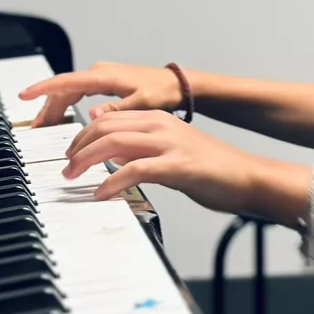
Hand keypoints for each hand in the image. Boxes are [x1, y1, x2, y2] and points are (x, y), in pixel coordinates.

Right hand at [19, 62, 182, 126]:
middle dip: (46, 107)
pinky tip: (61, 118)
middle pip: (64, 89)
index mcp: (104, 77)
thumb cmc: (162, 92)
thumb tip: (94, 115)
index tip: (24, 95)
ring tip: (42, 126)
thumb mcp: (142, 103)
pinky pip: (77, 92)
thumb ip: (118, 110)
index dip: (44, 89)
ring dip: (55, 107)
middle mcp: (99, 73)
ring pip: (69, 91)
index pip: (67, 81)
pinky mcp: (104, 83)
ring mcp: (100, 77)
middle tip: (35, 128)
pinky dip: (66, 104)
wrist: (176, 84)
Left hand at [63, 109, 261, 213]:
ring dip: (86, 161)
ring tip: (74, 179)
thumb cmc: (210, 169)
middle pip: (104, 126)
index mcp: (156, 118)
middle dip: (77, 147)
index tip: (70, 154)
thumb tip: (113, 159)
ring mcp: (168, 144)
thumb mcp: (170, 151)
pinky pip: (134, 170)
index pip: (107, 118)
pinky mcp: (176, 166)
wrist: (246, 177)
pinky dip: (112, 182)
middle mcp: (159, 125)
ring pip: (113, 143)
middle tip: (66, 169)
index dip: (82, 136)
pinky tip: (102, 194)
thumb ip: (142, 150)